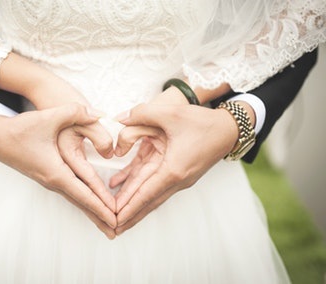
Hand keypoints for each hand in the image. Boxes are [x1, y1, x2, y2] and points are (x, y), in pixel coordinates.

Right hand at [0, 103, 116, 238]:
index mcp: (55, 171)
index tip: (115, 218)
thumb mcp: (48, 117)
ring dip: (92, 211)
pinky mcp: (49, 176)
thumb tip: (98, 113)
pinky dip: (83, 201)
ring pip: (76, 200)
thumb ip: (75, 112)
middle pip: (81, 203)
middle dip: (99, 217)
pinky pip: (71, 193)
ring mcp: (50, 181)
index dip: (101, 205)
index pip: (83, 193)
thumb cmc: (21, 129)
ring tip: (106, 224)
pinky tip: (90, 205)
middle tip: (117, 231)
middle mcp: (53, 181)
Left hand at [113, 103, 239, 234]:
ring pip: (152, 196)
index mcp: (173, 169)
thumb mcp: (171, 113)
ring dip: (136, 206)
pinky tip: (126, 186)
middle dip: (130, 215)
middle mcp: (177, 179)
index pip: (145, 194)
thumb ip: (142, 113)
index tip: (114, 220)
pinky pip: (157, 185)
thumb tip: (119, 118)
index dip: (128, 207)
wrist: (228, 129)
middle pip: (148, 202)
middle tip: (112, 228)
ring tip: (120, 217)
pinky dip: (142, 190)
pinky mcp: (180, 173)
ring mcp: (180, 179)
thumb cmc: (202, 122)